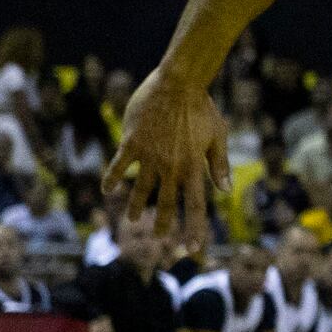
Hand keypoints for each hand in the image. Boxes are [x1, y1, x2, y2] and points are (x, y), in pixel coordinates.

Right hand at [102, 66, 228, 248]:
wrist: (179, 83)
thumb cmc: (202, 108)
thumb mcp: (218, 135)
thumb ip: (220, 164)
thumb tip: (225, 190)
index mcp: (194, 167)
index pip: (195, 206)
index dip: (194, 229)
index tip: (192, 249)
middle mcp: (171, 166)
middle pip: (166, 203)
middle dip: (163, 223)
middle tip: (159, 237)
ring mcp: (150, 156)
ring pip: (141, 189)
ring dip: (137, 207)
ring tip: (132, 220)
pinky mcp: (133, 142)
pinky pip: (119, 165)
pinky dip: (112, 178)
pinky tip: (107, 191)